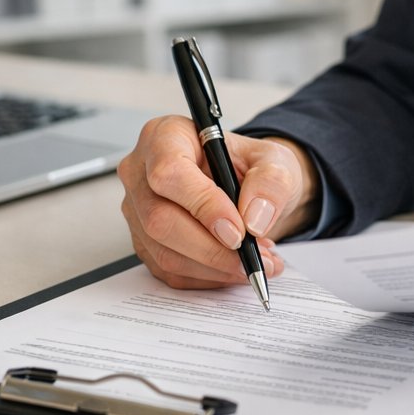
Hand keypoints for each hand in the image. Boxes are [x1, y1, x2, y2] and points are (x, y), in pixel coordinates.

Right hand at [118, 116, 320, 289]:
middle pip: (160, 219)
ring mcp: (138, 210)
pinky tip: (234, 267)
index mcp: (166, 137)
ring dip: (215, 266)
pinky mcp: (145, 242)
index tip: (238, 229)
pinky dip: (209, 277)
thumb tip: (254, 218)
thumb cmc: (249, 166)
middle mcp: (141, 172)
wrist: (246, 187)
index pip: (169, 172)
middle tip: (252, 257)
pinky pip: (170, 270)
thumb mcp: (275, 161)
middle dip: (212, 248)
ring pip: (164, 251)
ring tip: (254, 261)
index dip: (203, 205)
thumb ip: (271, 182)